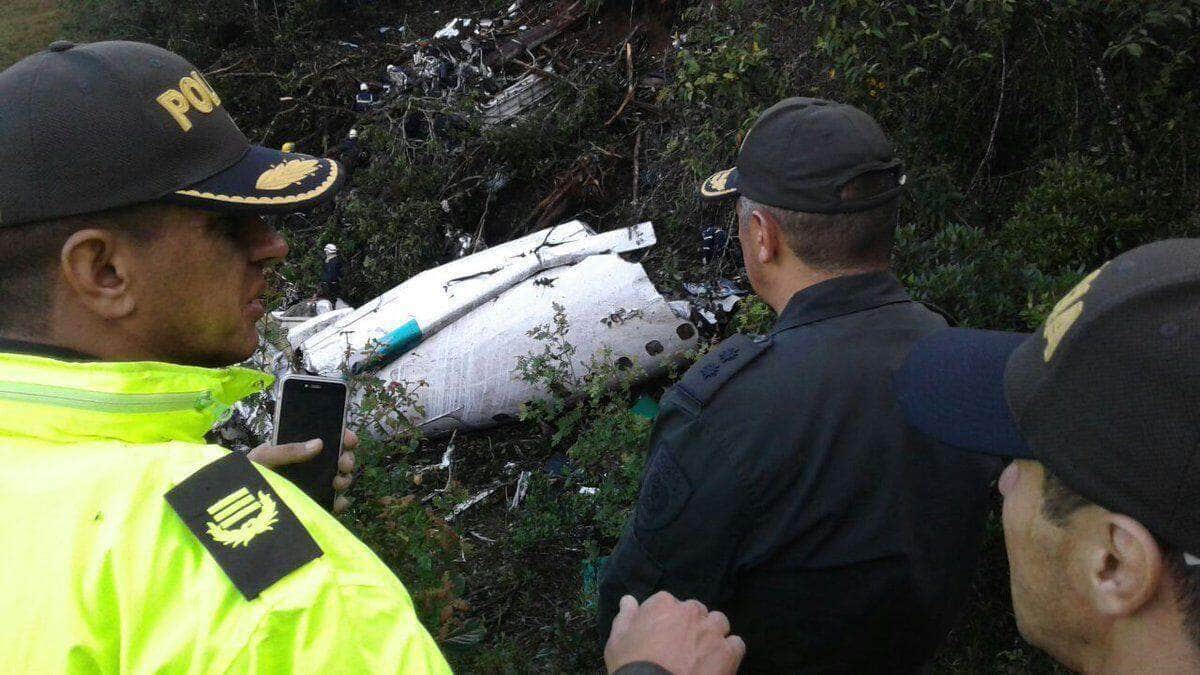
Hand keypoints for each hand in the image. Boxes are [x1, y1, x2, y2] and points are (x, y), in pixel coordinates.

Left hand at [248, 428, 357, 513]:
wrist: (237, 507)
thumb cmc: (247, 475)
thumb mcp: (264, 457)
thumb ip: (288, 450)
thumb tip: (318, 444)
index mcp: (298, 448)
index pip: (325, 438)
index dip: (342, 436)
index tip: (350, 439)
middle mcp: (308, 466)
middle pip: (337, 458)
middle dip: (346, 459)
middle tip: (344, 464)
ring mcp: (312, 485)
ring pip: (338, 478)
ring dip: (345, 479)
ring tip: (338, 483)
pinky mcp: (313, 504)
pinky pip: (333, 502)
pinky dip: (341, 502)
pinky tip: (338, 503)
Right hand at [604, 591, 744, 674]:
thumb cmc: (631, 666)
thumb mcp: (617, 641)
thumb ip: (625, 617)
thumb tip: (628, 600)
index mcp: (663, 604)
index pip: (669, 603)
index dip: (666, 621)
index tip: (662, 636)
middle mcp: (690, 611)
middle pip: (696, 612)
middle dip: (691, 625)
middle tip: (682, 648)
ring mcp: (711, 631)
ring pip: (718, 623)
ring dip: (712, 634)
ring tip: (703, 654)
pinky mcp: (728, 652)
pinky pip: (736, 644)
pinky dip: (729, 652)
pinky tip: (718, 664)